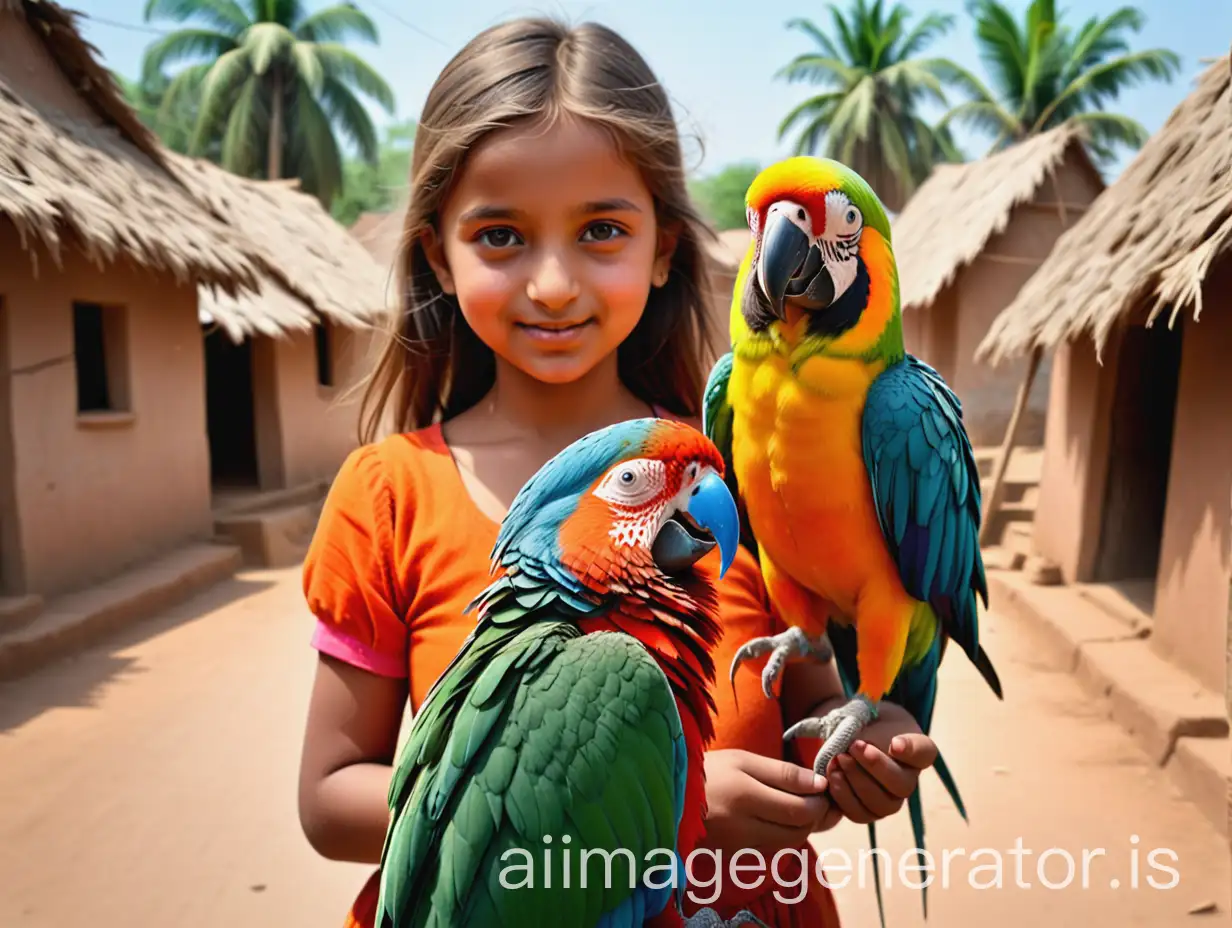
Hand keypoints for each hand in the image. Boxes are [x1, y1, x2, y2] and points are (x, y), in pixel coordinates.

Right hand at [700, 749, 841, 853]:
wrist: (669, 795)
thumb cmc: (708, 771)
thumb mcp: (742, 760)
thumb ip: (782, 772)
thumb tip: (819, 783)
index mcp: (745, 797)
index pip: (800, 808)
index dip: (818, 798)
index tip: (821, 784)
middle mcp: (743, 827)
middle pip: (798, 829)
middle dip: (814, 813)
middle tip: (813, 794)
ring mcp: (739, 845)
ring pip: (789, 842)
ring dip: (800, 824)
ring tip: (794, 802)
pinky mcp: (735, 855)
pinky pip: (772, 847)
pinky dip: (782, 833)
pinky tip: (775, 815)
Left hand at [824, 708, 937, 824]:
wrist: (844, 736)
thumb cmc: (863, 723)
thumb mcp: (869, 717)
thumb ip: (870, 733)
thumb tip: (861, 747)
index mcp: (915, 750)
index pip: (924, 752)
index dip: (912, 750)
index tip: (895, 743)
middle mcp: (907, 779)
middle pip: (903, 785)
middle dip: (875, 766)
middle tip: (854, 746)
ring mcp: (889, 799)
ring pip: (883, 804)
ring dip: (857, 781)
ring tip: (838, 759)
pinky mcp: (867, 811)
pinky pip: (860, 814)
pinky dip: (843, 795)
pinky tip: (833, 774)